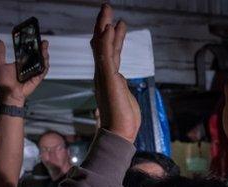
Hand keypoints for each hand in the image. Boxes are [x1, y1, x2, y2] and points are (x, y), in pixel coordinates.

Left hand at [0, 39, 48, 105]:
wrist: (9, 92)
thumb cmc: (4, 81)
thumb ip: (0, 52)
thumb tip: (0, 40)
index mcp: (21, 62)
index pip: (29, 52)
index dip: (33, 45)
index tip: (34, 38)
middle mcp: (29, 66)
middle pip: (38, 55)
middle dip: (42, 48)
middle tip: (42, 41)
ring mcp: (34, 71)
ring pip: (43, 61)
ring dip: (45, 54)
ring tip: (44, 47)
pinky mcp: (38, 77)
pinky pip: (44, 70)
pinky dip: (45, 64)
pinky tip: (45, 58)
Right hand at [91, 4, 140, 142]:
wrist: (119, 133)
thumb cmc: (124, 121)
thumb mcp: (125, 97)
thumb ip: (122, 87)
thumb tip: (122, 82)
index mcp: (108, 78)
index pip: (108, 53)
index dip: (111, 37)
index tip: (114, 24)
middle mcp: (103, 74)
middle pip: (102, 44)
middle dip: (104, 25)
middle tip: (107, 8)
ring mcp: (104, 75)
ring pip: (103, 45)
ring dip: (105, 25)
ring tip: (108, 9)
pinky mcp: (108, 78)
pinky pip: (106, 55)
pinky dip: (108, 40)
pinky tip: (110, 27)